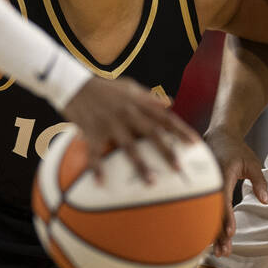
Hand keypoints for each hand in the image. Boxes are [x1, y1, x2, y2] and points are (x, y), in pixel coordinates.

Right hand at [60, 77, 198, 183]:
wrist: (73, 84)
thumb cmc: (103, 88)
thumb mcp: (128, 87)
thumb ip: (149, 96)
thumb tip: (170, 103)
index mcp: (137, 102)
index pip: (164, 116)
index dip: (180, 130)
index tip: (194, 144)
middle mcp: (126, 112)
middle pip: (151, 133)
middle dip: (166, 150)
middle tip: (178, 168)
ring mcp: (109, 122)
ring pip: (128, 146)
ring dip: (140, 165)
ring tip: (151, 182)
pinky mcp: (91, 130)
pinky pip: (95, 153)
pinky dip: (97, 168)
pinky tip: (101, 183)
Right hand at [203, 127, 267, 257]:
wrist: (219, 135)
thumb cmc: (237, 150)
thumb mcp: (252, 163)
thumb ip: (259, 181)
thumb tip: (265, 200)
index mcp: (221, 172)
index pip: (222, 197)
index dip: (226, 216)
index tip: (230, 232)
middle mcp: (210, 181)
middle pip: (212, 210)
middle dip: (217, 232)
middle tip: (224, 251)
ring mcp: (204, 185)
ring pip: (207, 213)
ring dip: (213, 232)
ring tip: (219, 251)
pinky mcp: (203, 190)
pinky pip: (205, 209)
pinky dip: (209, 225)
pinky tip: (212, 240)